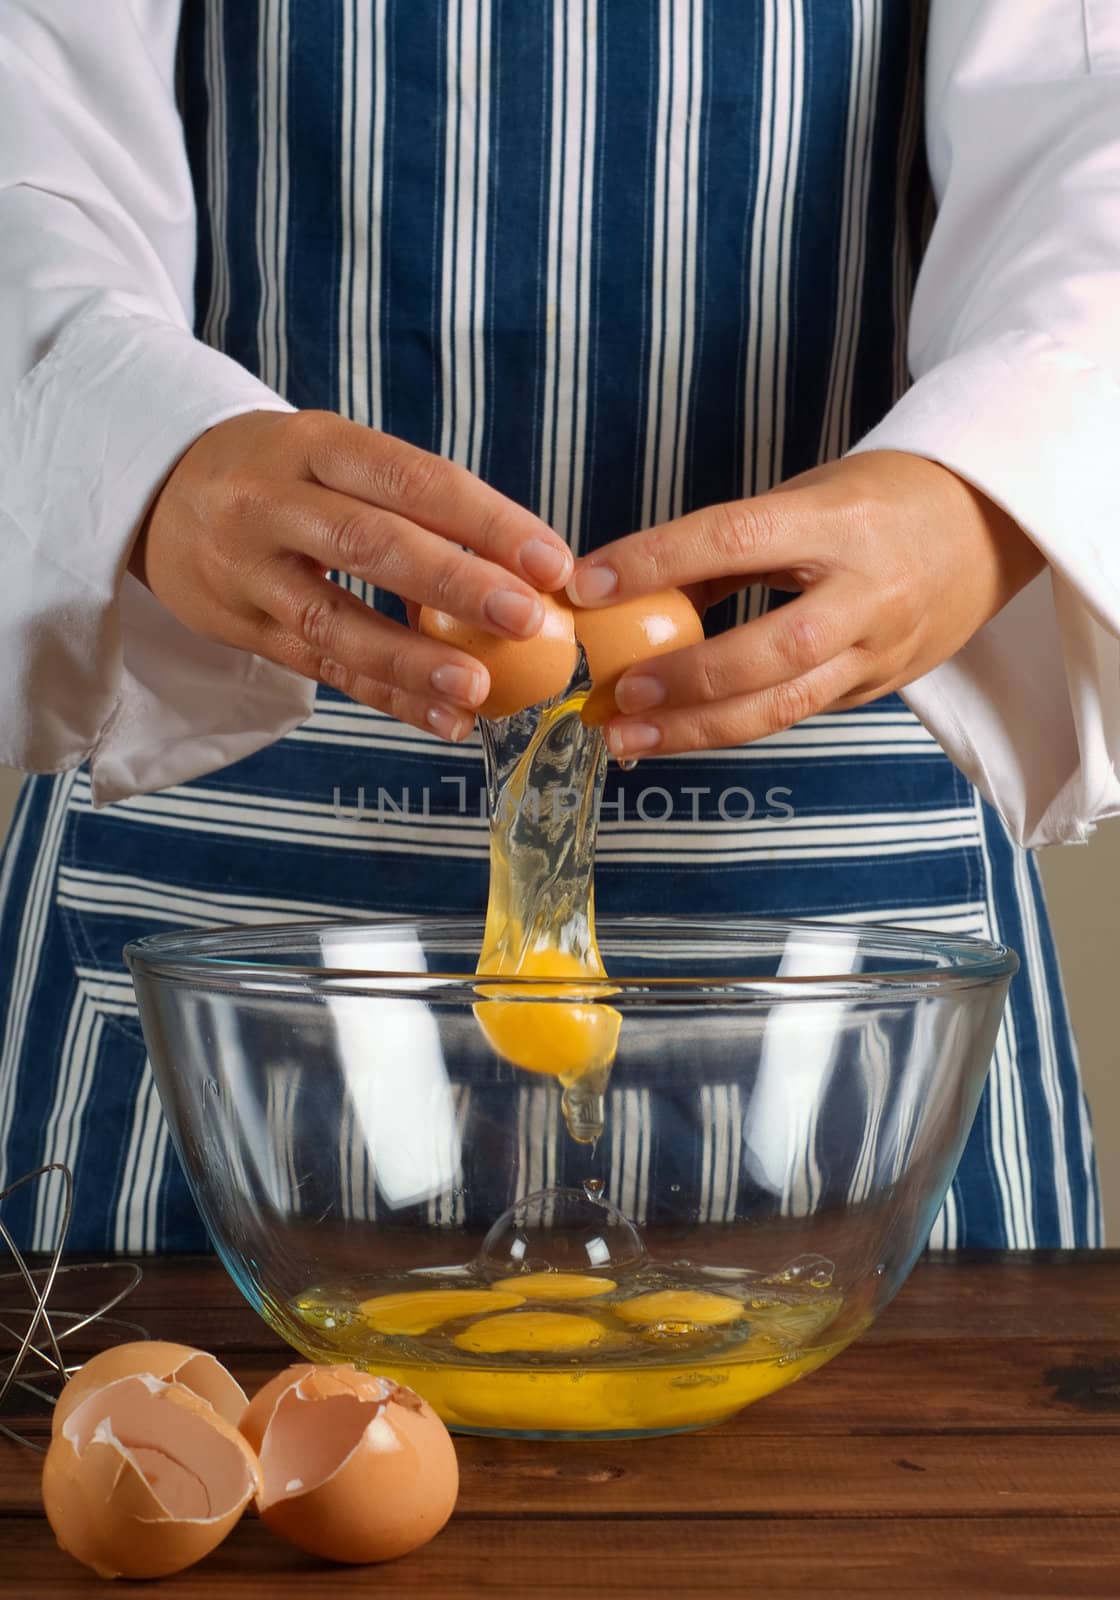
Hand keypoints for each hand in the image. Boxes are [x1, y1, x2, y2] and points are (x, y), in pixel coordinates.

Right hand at [129, 410, 572, 741]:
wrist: (158, 489)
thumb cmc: (283, 475)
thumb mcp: (333, 456)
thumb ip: (411, 503)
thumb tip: (526, 568)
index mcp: (315, 443)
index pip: (411, 478)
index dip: (485, 519)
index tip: (551, 560)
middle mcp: (272, 501)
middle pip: (370, 542)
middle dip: (455, 582)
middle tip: (527, 618)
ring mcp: (248, 568)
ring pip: (335, 618)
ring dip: (413, 658)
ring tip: (479, 689)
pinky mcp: (239, 625)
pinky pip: (320, 668)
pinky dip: (387, 695)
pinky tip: (443, 717)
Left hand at [565, 451, 1045, 757]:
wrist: (990, 527)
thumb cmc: (882, 501)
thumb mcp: (806, 498)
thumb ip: (730, 548)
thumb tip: (633, 586)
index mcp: (839, 523)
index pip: (732, 539)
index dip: (654, 562)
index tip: (587, 583)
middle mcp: (865, 593)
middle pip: (768, 650)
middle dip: (684, 679)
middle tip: (615, 693)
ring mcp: (878, 650)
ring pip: (783, 705)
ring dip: (695, 729)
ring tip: (626, 737)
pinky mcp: (879, 686)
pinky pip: (797, 714)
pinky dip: (732, 727)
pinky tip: (675, 734)